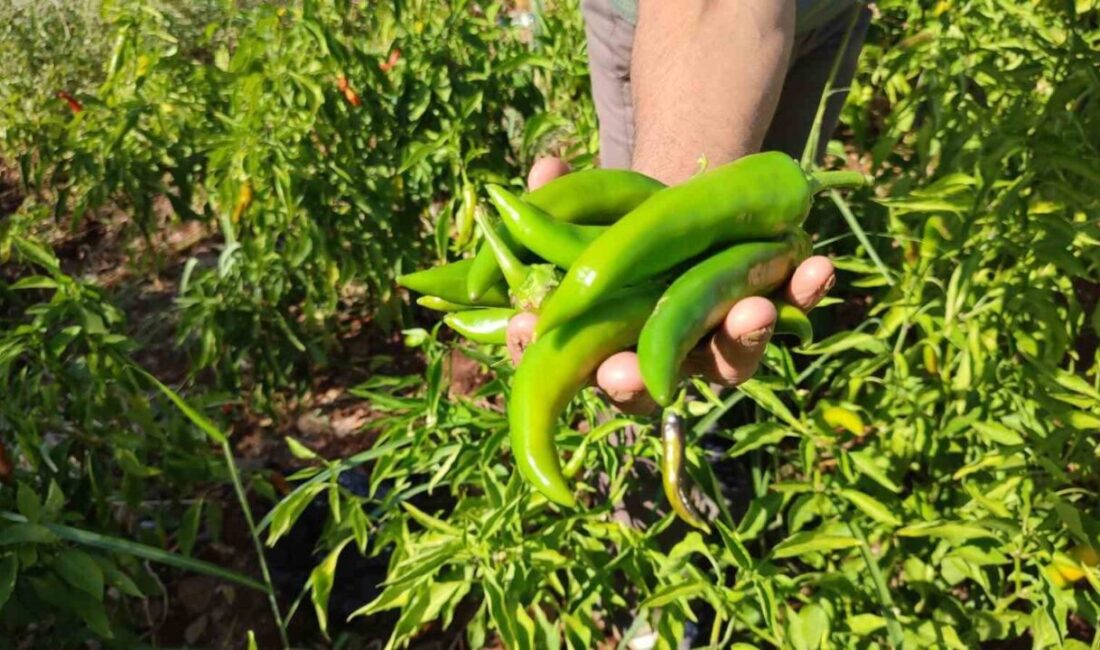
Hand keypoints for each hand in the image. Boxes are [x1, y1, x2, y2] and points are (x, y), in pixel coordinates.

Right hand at [506, 157, 834, 413]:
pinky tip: (817, 266)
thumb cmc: (626, 232)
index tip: (524, 328)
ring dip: (740, 340)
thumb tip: (547, 167)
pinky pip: (790, 312)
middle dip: (629, 383)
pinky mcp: (768, 311)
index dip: (537, 352)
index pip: (558, 361)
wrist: (693, 224)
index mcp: (603, 343)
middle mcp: (660, 360)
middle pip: (642, 390)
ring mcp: (717, 342)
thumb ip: (564, 197)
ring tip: (753, 311)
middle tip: (621, 374)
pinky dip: (803, 293)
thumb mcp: (591, 211)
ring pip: (729, 362)